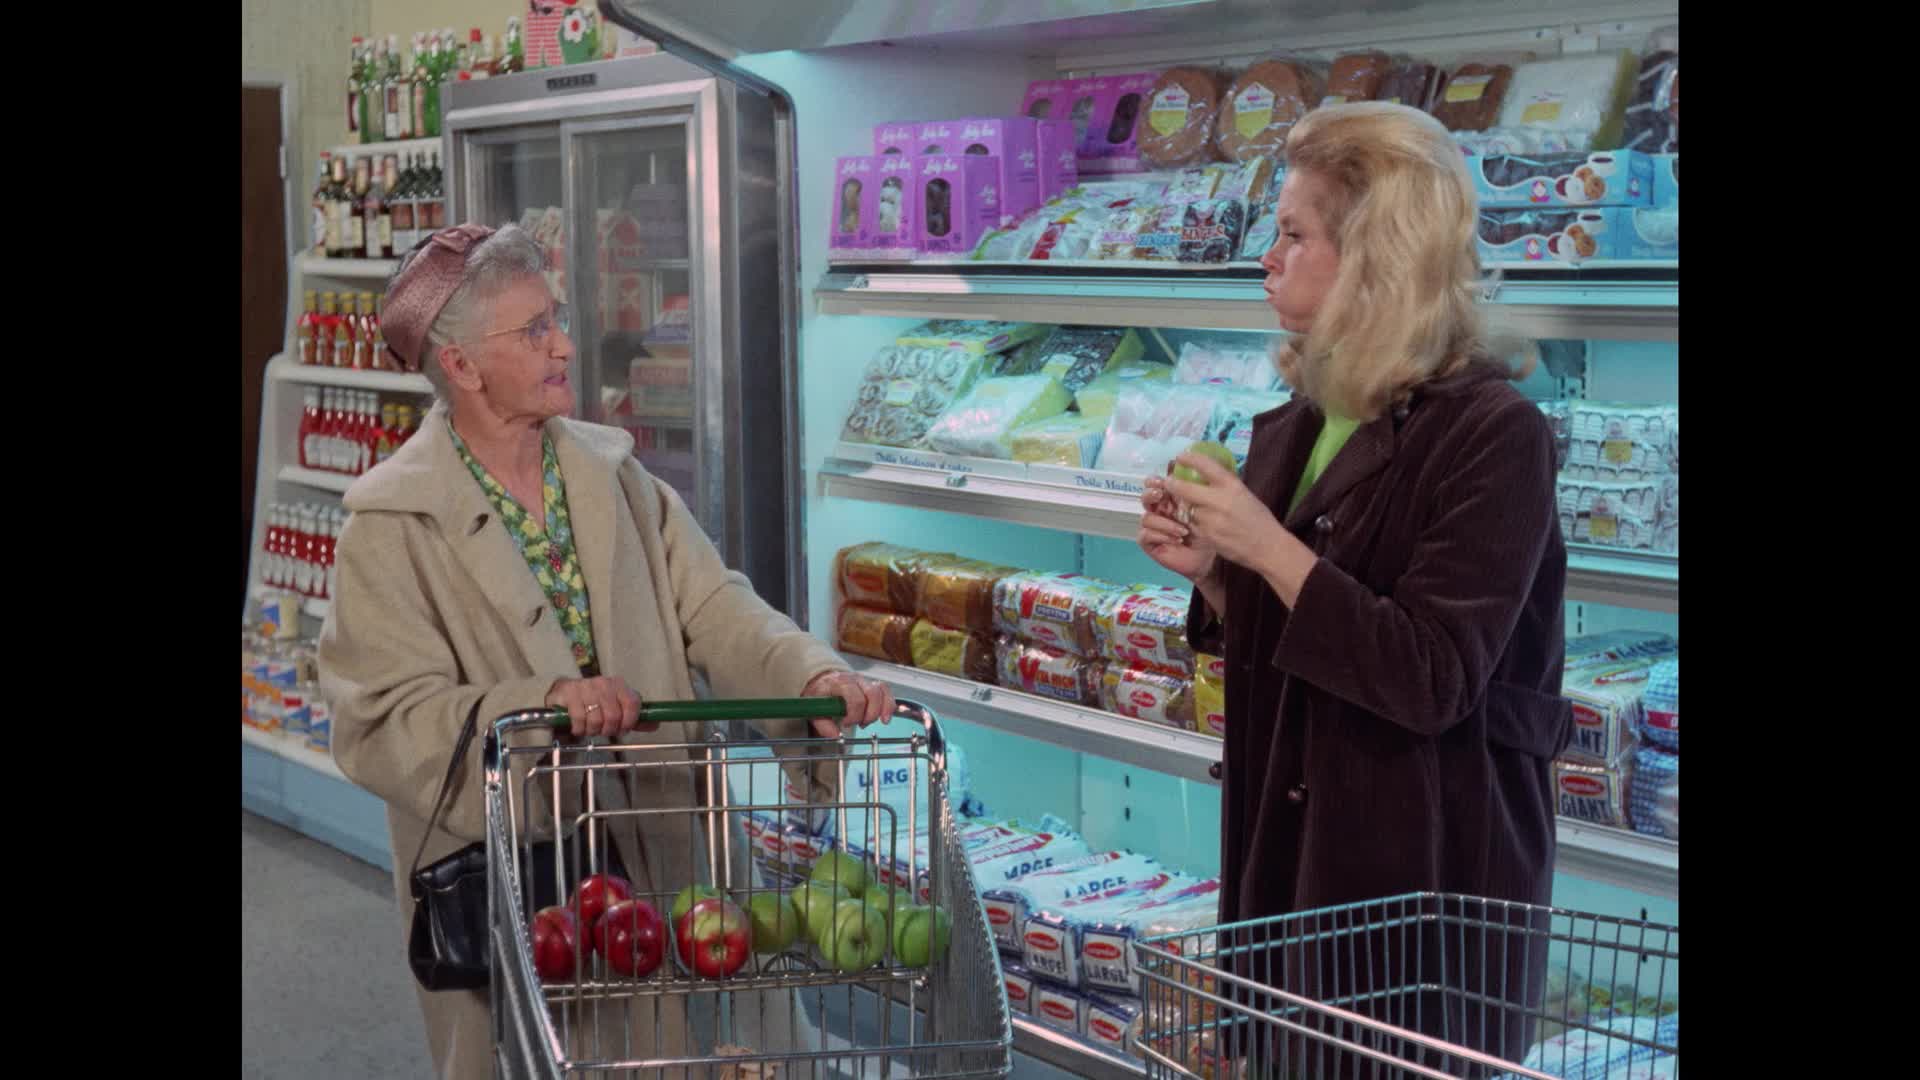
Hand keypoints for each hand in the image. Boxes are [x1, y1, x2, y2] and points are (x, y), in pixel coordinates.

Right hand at [545, 675, 654, 738]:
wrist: (564, 692)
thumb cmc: (594, 703)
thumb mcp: (616, 708)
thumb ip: (634, 718)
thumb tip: (656, 724)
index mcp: (619, 684)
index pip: (632, 703)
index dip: (629, 722)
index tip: (623, 730)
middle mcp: (603, 683)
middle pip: (614, 715)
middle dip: (609, 729)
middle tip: (603, 731)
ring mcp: (585, 686)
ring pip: (596, 719)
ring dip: (593, 731)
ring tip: (590, 729)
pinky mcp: (569, 693)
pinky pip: (579, 719)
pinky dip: (580, 729)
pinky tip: (579, 728)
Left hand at [801, 670, 895, 737]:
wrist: (821, 681)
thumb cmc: (818, 694)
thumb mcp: (813, 708)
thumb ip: (823, 724)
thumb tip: (835, 735)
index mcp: (837, 683)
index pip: (855, 698)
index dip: (854, 714)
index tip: (846, 724)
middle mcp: (853, 679)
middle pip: (872, 694)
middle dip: (869, 714)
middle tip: (860, 724)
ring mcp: (863, 680)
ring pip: (881, 691)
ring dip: (882, 710)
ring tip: (875, 722)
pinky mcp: (871, 684)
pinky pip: (886, 691)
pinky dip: (889, 704)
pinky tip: (885, 716)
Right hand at [1137, 480, 1219, 583]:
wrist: (1207, 558)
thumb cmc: (1205, 532)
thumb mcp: (1202, 511)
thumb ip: (1191, 495)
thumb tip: (1184, 480)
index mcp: (1170, 500)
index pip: (1156, 485)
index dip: (1155, 481)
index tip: (1162, 480)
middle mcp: (1159, 511)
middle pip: (1145, 498)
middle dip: (1150, 494)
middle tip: (1160, 494)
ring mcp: (1152, 527)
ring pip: (1147, 518)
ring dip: (1165, 523)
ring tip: (1183, 531)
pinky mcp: (1149, 542)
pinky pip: (1145, 534)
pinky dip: (1161, 536)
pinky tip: (1176, 540)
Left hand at [1157, 450, 1297, 578]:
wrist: (1267, 547)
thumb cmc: (1258, 518)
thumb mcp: (1244, 493)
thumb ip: (1225, 485)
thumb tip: (1205, 474)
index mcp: (1232, 486)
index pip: (1205, 465)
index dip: (1189, 458)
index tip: (1181, 456)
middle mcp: (1219, 501)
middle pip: (1185, 488)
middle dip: (1172, 484)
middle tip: (1168, 482)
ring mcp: (1211, 520)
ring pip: (1185, 509)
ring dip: (1181, 506)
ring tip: (1181, 504)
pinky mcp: (1206, 536)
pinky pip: (1190, 525)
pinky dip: (1188, 522)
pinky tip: (1194, 521)